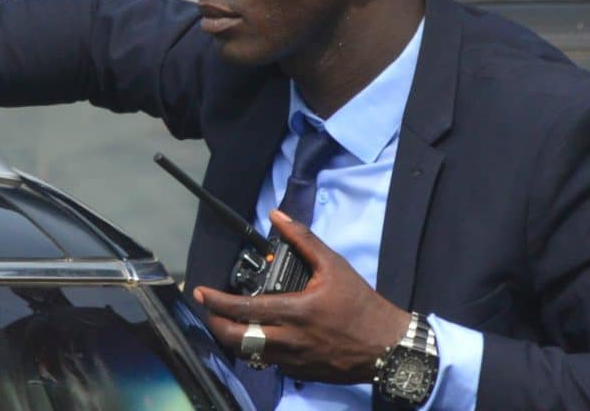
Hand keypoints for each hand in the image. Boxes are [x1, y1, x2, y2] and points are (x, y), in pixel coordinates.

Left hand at [193, 210, 412, 384]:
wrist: (389, 347)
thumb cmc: (361, 305)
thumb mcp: (333, 266)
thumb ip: (302, 240)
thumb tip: (277, 216)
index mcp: (295, 312)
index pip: (244, 309)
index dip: (217, 302)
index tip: (201, 292)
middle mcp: (290, 340)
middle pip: (238, 340)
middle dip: (216, 325)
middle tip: (210, 311)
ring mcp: (295, 361)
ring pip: (250, 355)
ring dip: (235, 339)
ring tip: (229, 321)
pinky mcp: (303, 373)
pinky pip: (270, 363)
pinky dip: (258, 350)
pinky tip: (260, 335)